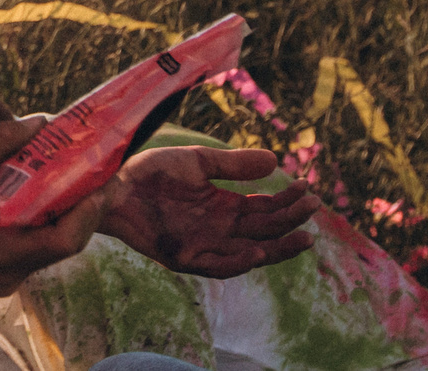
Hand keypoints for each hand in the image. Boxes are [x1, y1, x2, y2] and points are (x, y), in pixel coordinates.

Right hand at [0, 115, 109, 294]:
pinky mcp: (0, 273)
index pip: (62, 243)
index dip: (88, 213)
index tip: (105, 183)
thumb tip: (40, 121)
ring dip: (69, 215)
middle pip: (63, 245)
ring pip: (51, 248)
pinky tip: (54, 196)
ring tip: (88, 182)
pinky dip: (47, 222)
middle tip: (110, 177)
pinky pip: (35, 249)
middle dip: (87, 210)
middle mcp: (9, 277)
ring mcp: (5, 279)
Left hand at [99, 144, 319, 278]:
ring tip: (303, 238)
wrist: (113, 184)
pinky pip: (216, 266)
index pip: (264, 209)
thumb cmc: (151, 171)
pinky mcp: (183, 258)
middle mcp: (218, 230)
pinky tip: (257, 250)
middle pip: (263, 231)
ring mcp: (202, 246)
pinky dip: (237, 261)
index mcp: (223, 207)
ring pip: (248, 252)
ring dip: (276, 248)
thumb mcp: (198, 162)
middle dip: (290, 222)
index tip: (308, 190)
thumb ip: (234, 164)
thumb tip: (275, 161)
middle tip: (314, 209)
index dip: (286, 202)